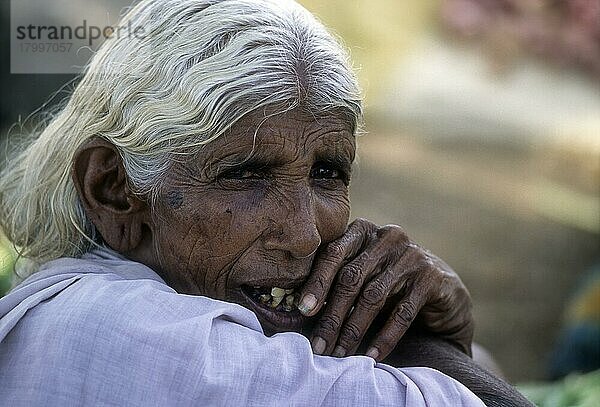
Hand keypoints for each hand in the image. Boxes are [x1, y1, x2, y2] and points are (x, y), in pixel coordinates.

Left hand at [297, 218, 473, 360]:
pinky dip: (384, 338)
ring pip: (373, 297)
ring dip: (353, 330)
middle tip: (319, 345)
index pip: (334, 253)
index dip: (317, 282)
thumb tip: (296, 312)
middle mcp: (387, 237)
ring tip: (340, 354)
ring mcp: (412, 255)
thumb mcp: (362, 277)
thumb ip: (335, 284)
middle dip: (332, 315)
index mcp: (363, 230)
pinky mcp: (432, 277)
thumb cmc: (389, 286)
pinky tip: (371, 357)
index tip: (302, 310)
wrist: (443, 294)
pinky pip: (402, 313)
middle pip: (351, 277)